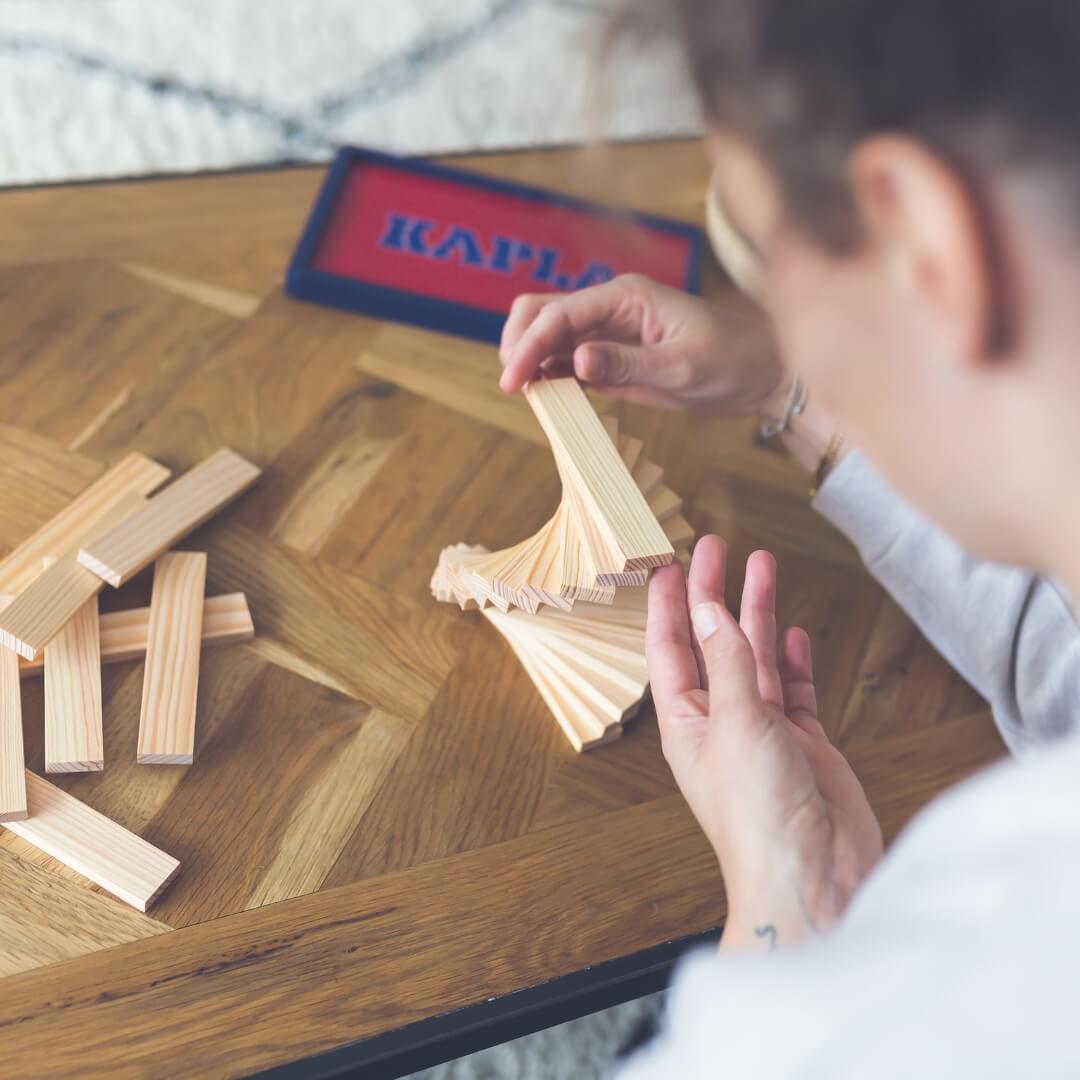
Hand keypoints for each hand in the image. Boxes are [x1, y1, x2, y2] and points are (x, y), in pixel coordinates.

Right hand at [498, 274, 782, 415]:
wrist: (761, 376)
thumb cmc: (732, 361)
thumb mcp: (682, 366)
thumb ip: (627, 364)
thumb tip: (574, 362)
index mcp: (624, 296)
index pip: (559, 313)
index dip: (529, 345)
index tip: (513, 381)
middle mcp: (609, 308)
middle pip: (541, 312)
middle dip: (519, 343)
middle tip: (515, 385)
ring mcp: (608, 333)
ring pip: (549, 336)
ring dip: (531, 361)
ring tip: (527, 394)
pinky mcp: (612, 358)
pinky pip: (567, 362)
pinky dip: (550, 376)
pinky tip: (548, 397)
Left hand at [646, 536, 882, 950]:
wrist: (815, 878)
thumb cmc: (759, 817)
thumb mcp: (738, 725)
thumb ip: (730, 664)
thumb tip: (713, 612)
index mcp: (687, 722)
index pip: (670, 648)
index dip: (668, 603)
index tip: (667, 561)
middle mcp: (721, 722)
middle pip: (714, 643)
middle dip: (714, 593)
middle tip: (717, 545)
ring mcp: (764, 732)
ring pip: (756, 658)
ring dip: (757, 613)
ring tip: (763, 565)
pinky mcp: (804, 746)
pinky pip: (794, 690)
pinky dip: (791, 660)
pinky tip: (790, 632)